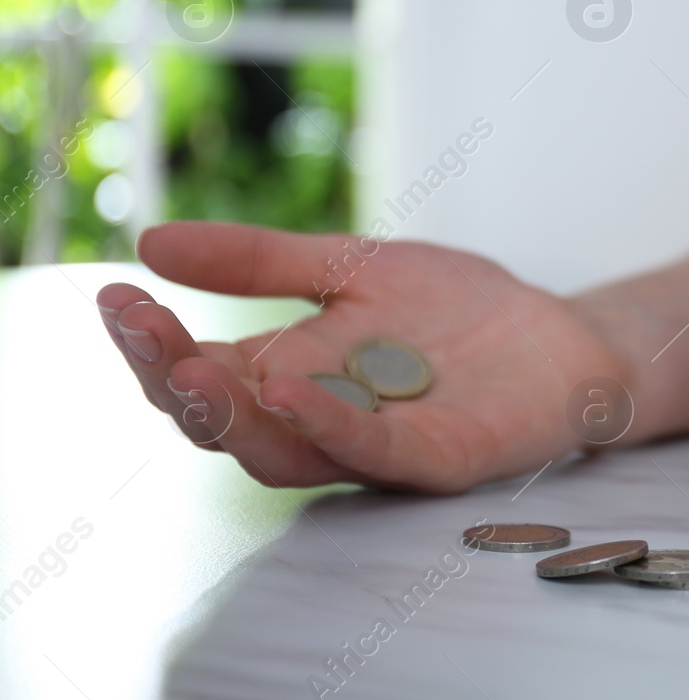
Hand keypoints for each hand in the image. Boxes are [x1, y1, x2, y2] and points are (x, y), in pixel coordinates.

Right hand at [97, 222, 633, 491]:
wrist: (564, 335)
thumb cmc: (460, 310)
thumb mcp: (353, 266)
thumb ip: (263, 260)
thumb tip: (153, 240)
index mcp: (293, 376)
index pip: (203, 378)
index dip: (153, 345)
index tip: (115, 296)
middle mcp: (324, 421)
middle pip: (227, 425)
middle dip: (174, 381)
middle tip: (142, 331)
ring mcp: (380, 447)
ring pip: (286, 453)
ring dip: (236, 416)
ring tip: (194, 369)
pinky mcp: (442, 459)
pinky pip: (377, 455)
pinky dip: (330, 427)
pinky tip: (293, 390)